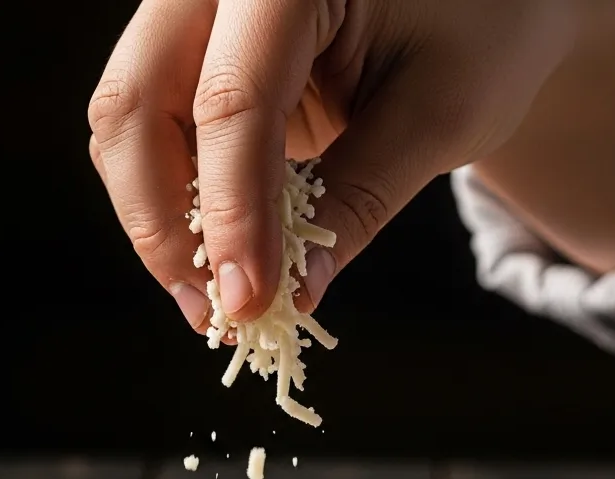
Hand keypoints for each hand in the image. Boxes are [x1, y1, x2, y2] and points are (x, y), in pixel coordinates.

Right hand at [86, 0, 583, 329]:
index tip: (249, 302)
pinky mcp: (195, 38)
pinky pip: (153, 119)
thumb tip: (294, 294)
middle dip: (164, 222)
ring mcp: (195, 1)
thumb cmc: (486, 29)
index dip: (233, 214)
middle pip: (137, 101)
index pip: (233, 100)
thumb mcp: (441, 116)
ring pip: (128, 114)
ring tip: (218, 296)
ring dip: (160, 215)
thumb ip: (361, 199)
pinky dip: (177, 191)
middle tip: (212, 311)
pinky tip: (217, 251)